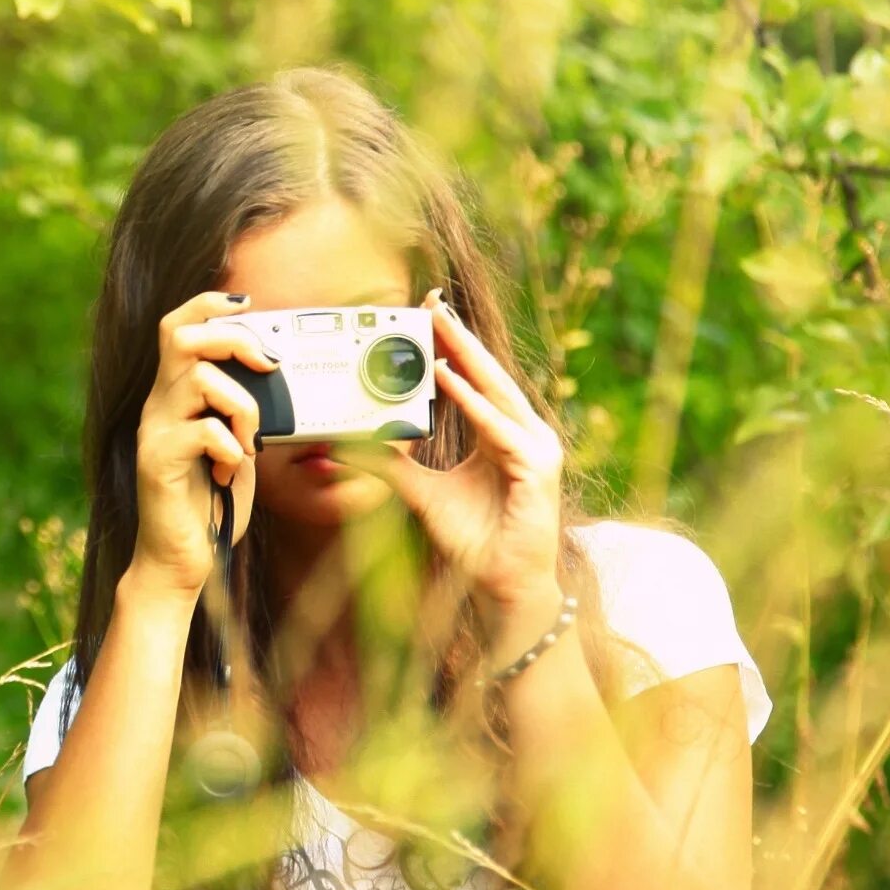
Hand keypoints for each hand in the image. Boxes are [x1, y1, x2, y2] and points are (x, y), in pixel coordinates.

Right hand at [126, 290, 278, 598]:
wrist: (181, 559)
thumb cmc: (211, 502)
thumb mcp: (237, 442)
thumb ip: (245, 407)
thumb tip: (279, 373)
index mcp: (175, 396)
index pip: (176, 326)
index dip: (207, 303)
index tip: (248, 303)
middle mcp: (158, 407)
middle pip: (182, 336)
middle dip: (235, 341)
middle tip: (268, 369)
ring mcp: (154, 433)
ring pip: (200, 379)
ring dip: (243, 405)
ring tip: (250, 441)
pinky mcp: (158, 464)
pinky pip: (203, 431)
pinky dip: (230, 447)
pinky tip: (231, 471)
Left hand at [349, 288, 565, 617]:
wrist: (503, 586)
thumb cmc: (475, 542)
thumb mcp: (423, 495)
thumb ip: (393, 467)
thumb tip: (353, 446)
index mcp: (503, 436)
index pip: (478, 381)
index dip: (455, 347)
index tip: (428, 315)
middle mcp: (524, 435)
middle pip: (489, 377)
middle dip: (460, 339)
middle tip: (432, 303)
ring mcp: (536, 449)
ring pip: (495, 394)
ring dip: (465, 359)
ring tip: (438, 327)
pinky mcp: (536, 468)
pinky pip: (497, 429)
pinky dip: (472, 403)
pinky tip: (446, 379)